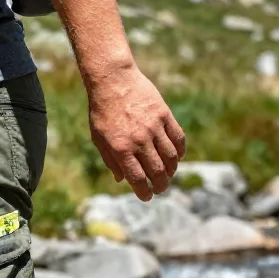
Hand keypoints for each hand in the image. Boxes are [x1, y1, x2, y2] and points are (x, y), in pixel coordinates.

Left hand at [87, 63, 185, 201]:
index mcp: (120, 148)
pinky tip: (177, 157)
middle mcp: (139, 140)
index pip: (137, 178)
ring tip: (168, 174)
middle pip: (157, 171)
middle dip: (161, 184)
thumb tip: (122, 180)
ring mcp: (154, 127)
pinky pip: (177, 137)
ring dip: (172, 170)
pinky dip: (180, 150)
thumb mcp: (98, 138)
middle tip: (160, 189)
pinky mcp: (164, 115)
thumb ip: (110, 160)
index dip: (144, 192)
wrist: (113, 80)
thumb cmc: (101, 111)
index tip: (147, 197)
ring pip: (170, 156)